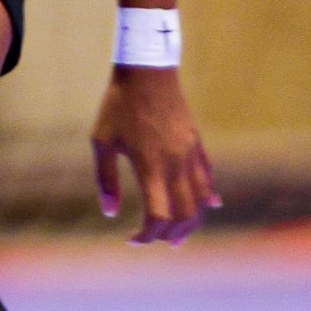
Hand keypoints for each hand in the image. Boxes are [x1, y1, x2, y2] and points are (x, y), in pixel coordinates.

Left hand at [91, 67, 221, 243]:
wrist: (146, 70)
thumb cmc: (118, 105)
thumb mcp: (102, 142)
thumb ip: (106, 180)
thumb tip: (110, 212)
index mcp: (150, 167)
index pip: (158, 217)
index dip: (147, 236)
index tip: (132, 238)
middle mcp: (175, 164)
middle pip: (185, 215)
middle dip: (171, 235)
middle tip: (156, 239)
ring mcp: (189, 153)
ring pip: (201, 201)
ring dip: (191, 222)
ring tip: (178, 233)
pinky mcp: (196, 143)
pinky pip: (207, 177)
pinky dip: (208, 197)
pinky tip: (207, 205)